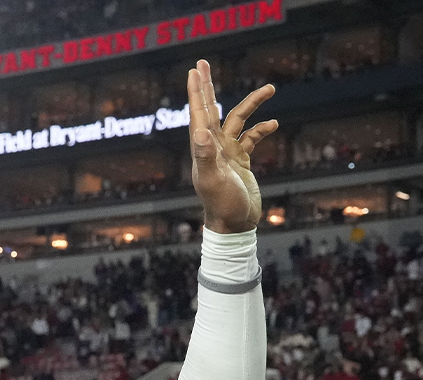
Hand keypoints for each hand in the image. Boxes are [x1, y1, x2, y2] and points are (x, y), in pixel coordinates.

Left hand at [187, 60, 278, 233]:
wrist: (234, 224)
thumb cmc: (221, 205)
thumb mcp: (213, 180)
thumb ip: (206, 156)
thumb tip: (200, 132)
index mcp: (203, 147)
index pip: (198, 113)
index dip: (197, 91)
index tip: (195, 71)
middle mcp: (212, 146)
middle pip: (210, 109)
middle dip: (207, 86)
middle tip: (203, 64)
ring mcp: (227, 152)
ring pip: (239, 120)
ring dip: (252, 104)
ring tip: (270, 88)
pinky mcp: (240, 161)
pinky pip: (251, 138)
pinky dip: (262, 130)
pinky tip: (274, 123)